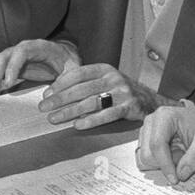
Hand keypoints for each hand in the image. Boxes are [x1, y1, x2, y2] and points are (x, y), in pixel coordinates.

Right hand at [0, 39, 78, 94]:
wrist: (63, 56)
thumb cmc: (67, 62)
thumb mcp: (73, 69)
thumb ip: (66, 80)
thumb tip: (49, 96)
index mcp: (38, 46)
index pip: (21, 52)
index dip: (13, 66)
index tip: (9, 83)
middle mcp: (22, 48)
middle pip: (3, 56)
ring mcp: (14, 54)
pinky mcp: (9, 63)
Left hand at [42, 64, 163, 129]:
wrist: (151, 102)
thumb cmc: (121, 93)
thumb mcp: (105, 81)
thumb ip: (85, 84)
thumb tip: (55, 91)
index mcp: (104, 69)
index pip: (78, 73)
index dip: (60, 83)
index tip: (46, 94)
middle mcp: (113, 78)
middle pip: (81, 89)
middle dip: (59, 99)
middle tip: (44, 108)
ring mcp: (122, 92)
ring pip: (90, 102)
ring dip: (69, 111)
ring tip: (55, 118)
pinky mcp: (129, 107)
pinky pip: (106, 115)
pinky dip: (90, 120)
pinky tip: (77, 125)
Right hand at [136, 105, 194, 182]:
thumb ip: (194, 158)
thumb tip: (181, 175)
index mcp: (164, 116)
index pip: (157, 144)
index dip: (165, 165)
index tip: (176, 180)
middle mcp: (151, 121)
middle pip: (147, 154)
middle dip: (165, 164)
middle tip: (183, 161)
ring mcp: (146, 130)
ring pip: (144, 158)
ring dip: (162, 164)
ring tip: (180, 156)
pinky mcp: (146, 139)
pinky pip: (146, 159)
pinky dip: (159, 163)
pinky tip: (173, 157)